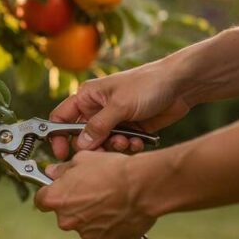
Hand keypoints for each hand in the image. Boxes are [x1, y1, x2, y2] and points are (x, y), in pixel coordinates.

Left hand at [34, 151, 157, 238]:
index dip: (50, 193)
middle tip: (92, 191)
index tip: (58, 189)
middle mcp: (67, 221)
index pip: (42, 200)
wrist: (143, 186)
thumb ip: (63, 169)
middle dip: (74, 204)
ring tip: (110, 199)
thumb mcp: (82, 160)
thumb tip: (52, 172)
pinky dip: (109, 224)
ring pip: (84, 224)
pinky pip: (103, 232)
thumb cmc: (112, 170)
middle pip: (64, 214)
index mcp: (56, 200)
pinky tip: (119, 210)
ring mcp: (87, 234)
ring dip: (92, 215)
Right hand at [50, 60, 192, 158]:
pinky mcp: (130, 129)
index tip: (61, 153)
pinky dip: (128, 146)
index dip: (57, 136)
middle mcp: (97, 109)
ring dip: (114, 146)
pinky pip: (120, 145)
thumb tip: (80, 145)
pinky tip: (139, 141)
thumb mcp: (119, 105)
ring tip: (128, 141)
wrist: (181, 85)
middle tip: (107, 148)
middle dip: (94, 146)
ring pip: (102, 144)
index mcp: (87, 97)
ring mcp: (113, 120)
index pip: (61, 118)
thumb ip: (98, 126)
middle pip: (82, 136)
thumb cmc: (147, 85)